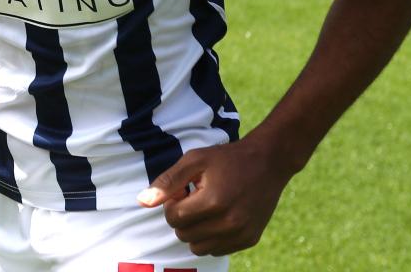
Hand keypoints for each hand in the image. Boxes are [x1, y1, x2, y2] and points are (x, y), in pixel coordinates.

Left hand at [137, 137, 290, 255]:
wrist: (268, 162)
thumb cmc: (227, 159)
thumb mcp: (194, 160)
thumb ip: (167, 182)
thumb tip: (142, 202)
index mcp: (213, 202)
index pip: (173, 218)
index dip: (173, 202)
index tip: (183, 189)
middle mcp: (229, 223)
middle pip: (183, 234)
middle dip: (182, 217)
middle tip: (194, 197)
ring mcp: (241, 234)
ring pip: (198, 248)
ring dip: (195, 230)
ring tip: (206, 207)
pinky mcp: (249, 240)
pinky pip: (217, 250)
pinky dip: (211, 237)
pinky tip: (219, 215)